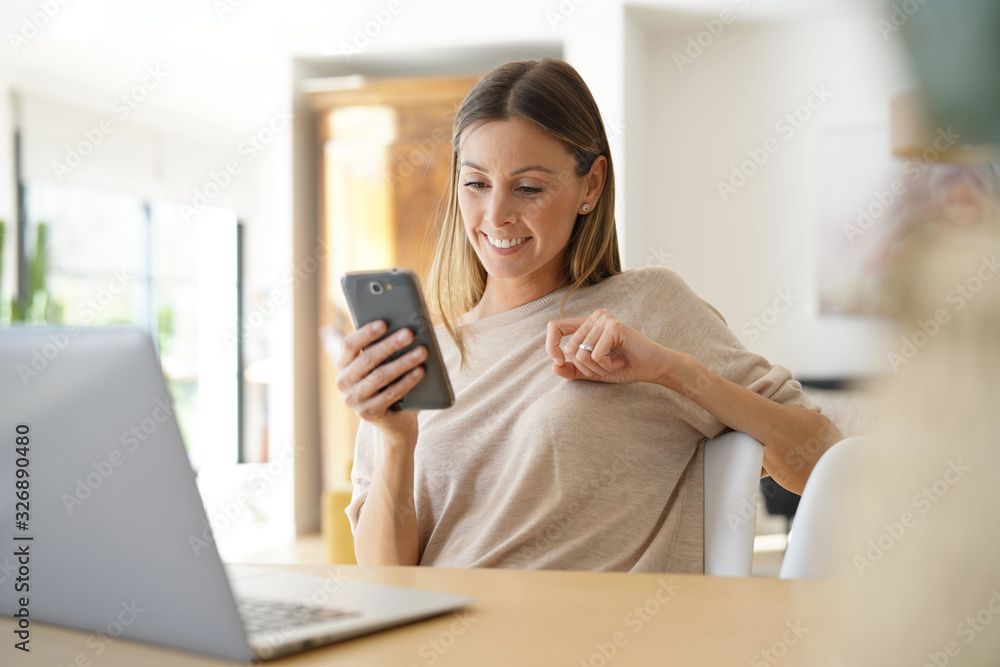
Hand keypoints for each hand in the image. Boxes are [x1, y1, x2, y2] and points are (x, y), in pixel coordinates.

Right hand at [335, 320, 425, 444]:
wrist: (395, 420)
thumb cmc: (389, 383)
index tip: (384, 323)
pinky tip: (420, 371)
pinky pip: (390, 394)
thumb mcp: (383, 363)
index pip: (349, 344)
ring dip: (402, 362)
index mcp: (343, 364)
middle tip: (409, 333)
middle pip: (367, 359)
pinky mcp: (368, 413)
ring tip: (422, 351)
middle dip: (390, 344)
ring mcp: (354, 399)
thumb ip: (384, 347)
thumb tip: (403, 325)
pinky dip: (406, 381)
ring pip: (380, 376)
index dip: (366, 333)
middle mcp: (343, 382)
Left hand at [545, 308, 680, 385]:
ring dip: (599, 367)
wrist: (653, 369)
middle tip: (607, 365)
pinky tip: (621, 360)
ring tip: (616, 362)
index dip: (551, 346)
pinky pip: (595, 354)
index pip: (554, 327)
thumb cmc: (625, 367)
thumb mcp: (592, 372)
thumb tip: (553, 366)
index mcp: (586, 323)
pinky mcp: (614, 326)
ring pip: (581, 354)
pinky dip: (607, 365)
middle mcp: (594, 317)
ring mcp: (604, 319)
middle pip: (569, 348)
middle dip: (586, 367)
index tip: (560, 361)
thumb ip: (572, 370)